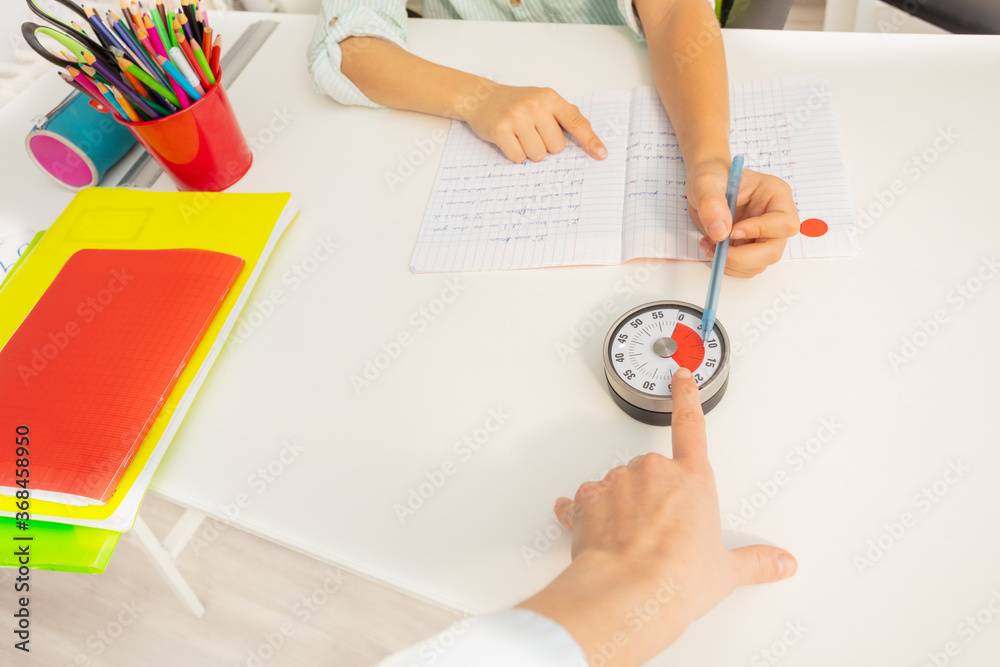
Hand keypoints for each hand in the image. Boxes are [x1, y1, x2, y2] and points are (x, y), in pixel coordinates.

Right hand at [463, 84, 607, 162]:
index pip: (576, 122)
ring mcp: (517, 117)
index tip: (600, 155)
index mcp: (550, 98)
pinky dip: (515, 154)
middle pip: (556, 147)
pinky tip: (509, 140)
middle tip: (532, 133)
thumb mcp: (543, 101)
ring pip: (538, 155)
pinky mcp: (500, 130)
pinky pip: (518, 157)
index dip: (590, 140)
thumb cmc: (516, 103)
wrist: (481, 97)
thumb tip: (588, 133)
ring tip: (520, 136)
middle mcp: (535, 105)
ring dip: (530, 152)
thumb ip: (565, 115)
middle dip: (546, 146)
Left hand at [517, 368, 796, 665]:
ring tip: (630, 543)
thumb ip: (755, 562)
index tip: (681, 376)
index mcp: (692, 479)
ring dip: (620, 506)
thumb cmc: (676, 578)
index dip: (687, 397)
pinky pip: (583, 501)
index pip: (692, 426)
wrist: (629, 593)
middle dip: (652, 496)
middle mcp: (652, 471)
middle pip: (651, 470)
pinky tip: (596, 536)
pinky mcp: (586, 499)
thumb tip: (780, 564)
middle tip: (658, 533)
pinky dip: (585, 515)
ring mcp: (617, 482)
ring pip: (617, 485)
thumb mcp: (725, 572)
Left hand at [687, 161, 800, 277]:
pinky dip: (727, 265)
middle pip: (774, 250)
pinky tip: (711, 248)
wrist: (704, 186)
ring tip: (708, 245)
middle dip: (743, 257)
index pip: (784, 222)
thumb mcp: (705, 182)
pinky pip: (746, 268)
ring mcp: (764, 236)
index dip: (760, 231)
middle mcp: (775, 217)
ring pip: (759, 263)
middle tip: (717, 250)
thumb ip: (712, 203)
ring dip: (731, 263)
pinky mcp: (751, 247)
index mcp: (775, 195)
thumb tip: (721, 233)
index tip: (732, 231)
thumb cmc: (711, 177)